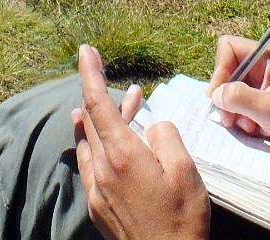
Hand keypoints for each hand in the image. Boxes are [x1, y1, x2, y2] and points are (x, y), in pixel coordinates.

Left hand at [73, 44, 210, 239]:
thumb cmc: (181, 219)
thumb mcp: (184, 170)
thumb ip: (165, 136)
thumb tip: (151, 125)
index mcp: (121, 155)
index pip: (97, 103)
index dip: (90, 73)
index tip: (85, 50)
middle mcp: (101, 169)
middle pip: (91, 119)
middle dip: (99, 92)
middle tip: (110, 75)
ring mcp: (96, 189)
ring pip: (90, 141)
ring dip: (101, 118)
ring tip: (122, 103)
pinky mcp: (98, 206)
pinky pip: (90, 163)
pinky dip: (98, 143)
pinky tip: (107, 142)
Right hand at [206, 35, 269, 170]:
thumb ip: (240, 98)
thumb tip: (215, 94)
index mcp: (269, 58)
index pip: (228, 48)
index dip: (219, 71)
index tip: (219, 98)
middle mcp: (266, 66)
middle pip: (228, 71)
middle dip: (227, 97)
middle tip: (233, 121)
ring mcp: (267, 84)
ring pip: (234, 91)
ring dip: (237, 112)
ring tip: (252, 128)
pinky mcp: (268, 100)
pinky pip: (244, 104)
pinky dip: (246, 119)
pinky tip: (259, 130)